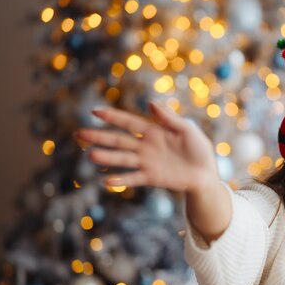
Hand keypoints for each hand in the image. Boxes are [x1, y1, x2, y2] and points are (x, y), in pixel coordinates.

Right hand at [75, 102, 217, 192]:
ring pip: (123, 159)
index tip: (95, 111)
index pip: (129, 122)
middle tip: (79, 134)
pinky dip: (121, 180)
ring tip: (91, 155)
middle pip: (119, 140)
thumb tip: (150, 103)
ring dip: (107, 157)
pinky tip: (107, 182)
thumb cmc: (199, 149)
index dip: (113, 117)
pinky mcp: (151, 177)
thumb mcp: (187, 130)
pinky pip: (134, 178)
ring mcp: (147, 163)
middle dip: (99, 137)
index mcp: (154, 131)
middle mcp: (145, 147)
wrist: (206, 174)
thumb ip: (169, 118)